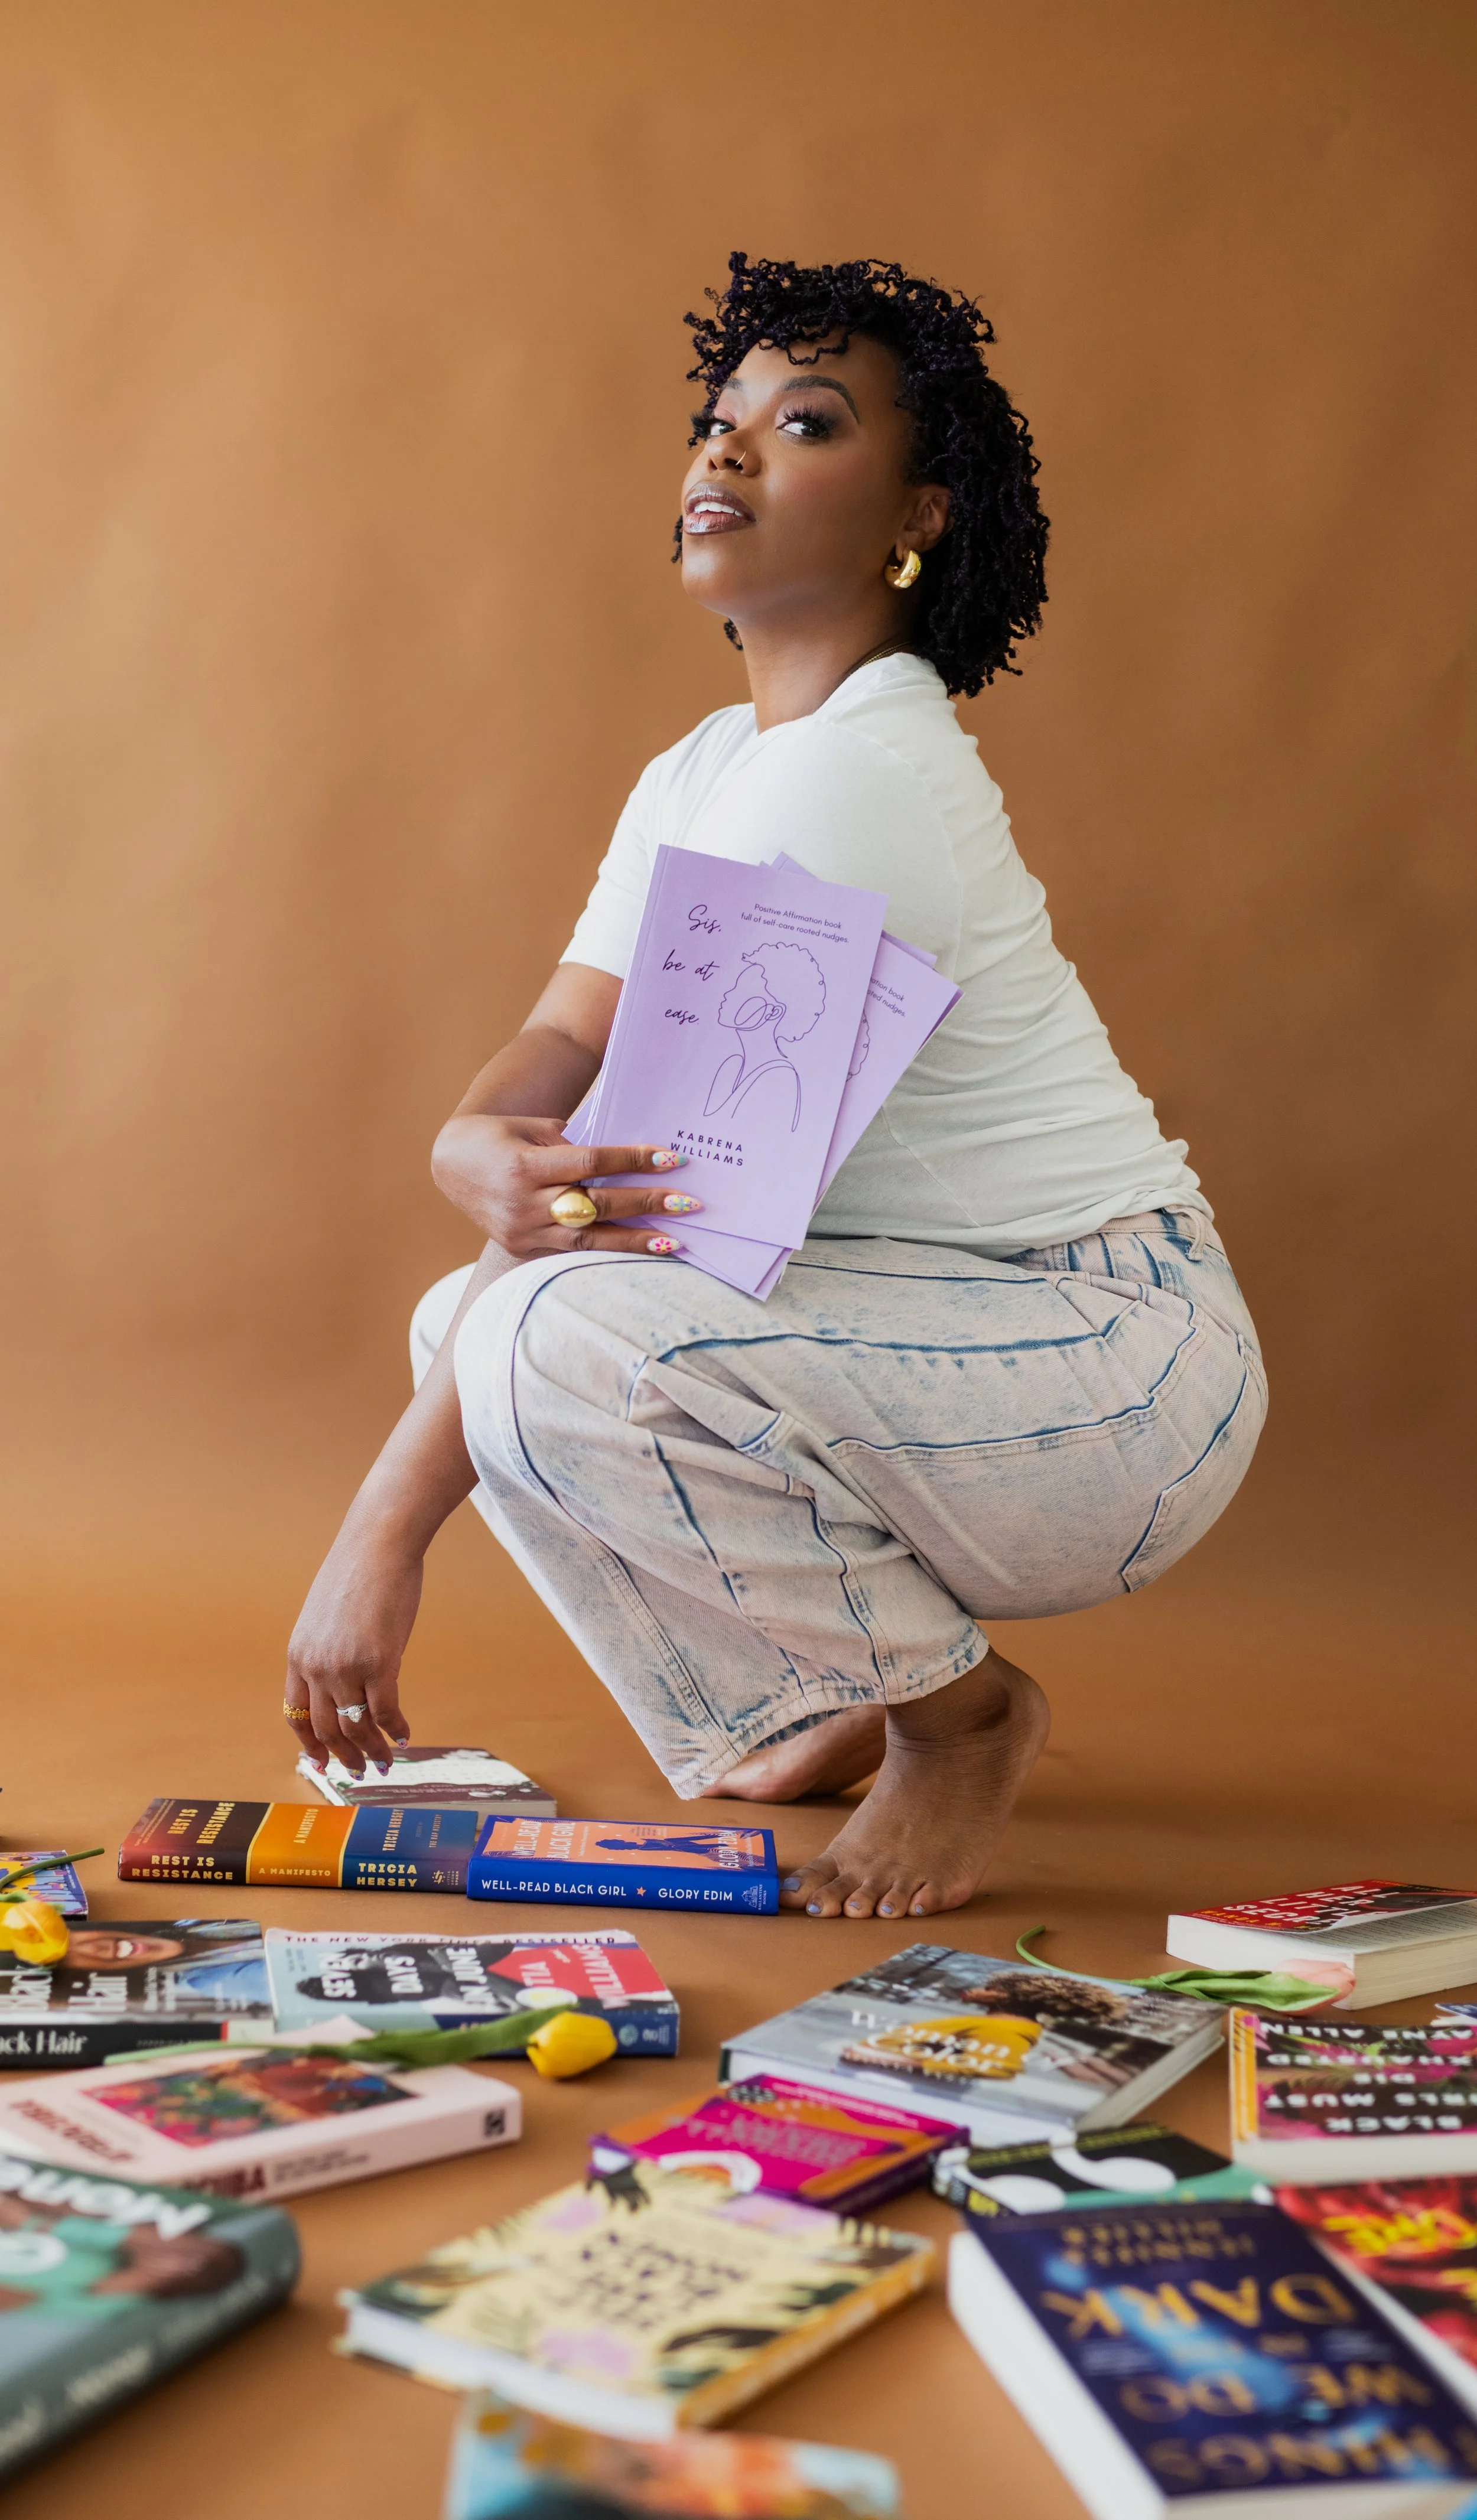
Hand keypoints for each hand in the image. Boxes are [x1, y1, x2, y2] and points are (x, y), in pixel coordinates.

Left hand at [285, 1517, 422, 1775]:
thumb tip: (344, 1682)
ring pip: (355, 1727)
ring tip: (385, 1762)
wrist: (378, 1544)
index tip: (322, 1761)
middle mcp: (316, 1666)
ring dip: (372, 1750)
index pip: (296, 1715)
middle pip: (325, 1729)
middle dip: (343, 1757)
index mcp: (298, 1655)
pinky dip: (396, 1729)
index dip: (309, 1744)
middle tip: (360, 1771)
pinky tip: (405, 1735)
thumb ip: (328, 1651)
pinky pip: (386, 1712)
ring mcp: (346, 1666)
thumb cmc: (358, 1573)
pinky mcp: (380, 1662)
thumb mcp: (325, 1617)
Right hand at [430, 1113, 697, 1255]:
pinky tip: (639, 1250)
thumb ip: (572, 1147)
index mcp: (524, 1165)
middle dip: (645, 1203)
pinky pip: (571, 1252)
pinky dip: (607, 1251)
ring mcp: (521, 1230)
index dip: (631, 1161)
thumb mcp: (534, 1129)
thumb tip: (622, 1164)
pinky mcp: (521, 1248)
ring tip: (675, 1241)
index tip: (671, 1158)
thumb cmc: (502, 1136)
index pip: (589, 1163)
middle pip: (595, 1205)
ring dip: (635, 1240)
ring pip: (588, 1239)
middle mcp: (523, 1202)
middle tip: (688, 1203)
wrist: (452, 1163)